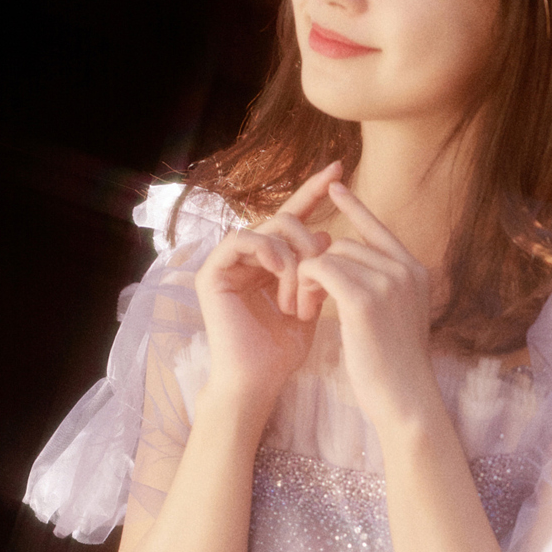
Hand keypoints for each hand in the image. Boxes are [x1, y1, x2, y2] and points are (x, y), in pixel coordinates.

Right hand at [193, 163, 339, 426]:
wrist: (258, 382)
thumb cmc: (283, 351)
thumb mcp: (311, 302)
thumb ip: (318, 268)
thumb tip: (329, 234)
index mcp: (269, 260)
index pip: (293, 216)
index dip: (315, 191)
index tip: (340, 170)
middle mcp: (246, 256)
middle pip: (285, 218)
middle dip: (312, 240)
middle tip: (325, 268)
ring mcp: (227, 262)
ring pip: (269, 227)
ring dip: (295, 256)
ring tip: (302, 292)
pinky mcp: (212, 271)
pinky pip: (243, 239)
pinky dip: (269, 253)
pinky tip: (282, 275)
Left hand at [295, 184, 436, 427]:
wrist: (405, 400)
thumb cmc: (394, 369)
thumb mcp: (396, 319)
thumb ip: (383, 288)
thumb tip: (352, 266)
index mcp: (415, 272)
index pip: (379, 229)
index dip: (355, 208)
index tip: (335, 189)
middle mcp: (404, 269)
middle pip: (346, 244)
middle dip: (320, 267)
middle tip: (307, 302)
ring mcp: (387, 281)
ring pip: (330, 255)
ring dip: (309, 281)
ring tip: (307, 311)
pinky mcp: (364, 298)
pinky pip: (320, 269)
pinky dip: (305, 286)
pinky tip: (306, 310)